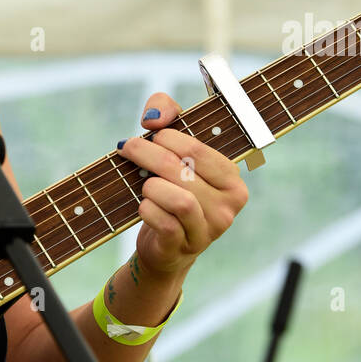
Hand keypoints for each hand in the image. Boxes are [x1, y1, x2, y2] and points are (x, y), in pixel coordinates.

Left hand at [118, 93, 248, 278]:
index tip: (150, 136)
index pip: (198, 151)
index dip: (168, 138)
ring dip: (151, 186)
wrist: (165, 246)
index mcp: (232, 180)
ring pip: (179, 200)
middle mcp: (228, 206)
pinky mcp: (184, 247)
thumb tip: (154, 118)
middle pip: (183, 172)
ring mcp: (208, 230)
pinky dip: (148, 209)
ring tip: (144, 184)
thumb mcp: (176, 147)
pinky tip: (144, 205)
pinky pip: (165, 224)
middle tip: (129, 148)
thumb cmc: (172, 189)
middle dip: (148, 154)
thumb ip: (169, 113)